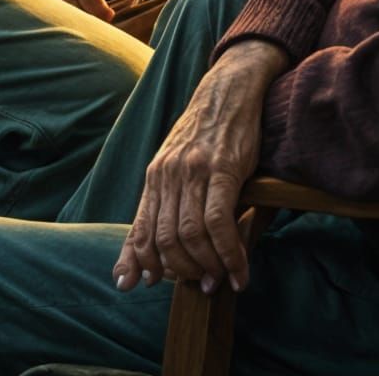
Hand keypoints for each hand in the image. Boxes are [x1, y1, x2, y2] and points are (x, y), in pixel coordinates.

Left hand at [113, 41, 285, 295]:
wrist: (226, 93)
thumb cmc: (204, 136)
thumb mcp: (177, 166)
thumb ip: (165, 204)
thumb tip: (153, 246)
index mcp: (154, 177)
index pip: (139, 228)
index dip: (140, 262)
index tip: (146, 285)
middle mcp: (167, 175)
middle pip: (164, 239)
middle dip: (182, 271)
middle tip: (202, 285)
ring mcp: (193, 172)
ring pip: (190, 235)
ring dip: (208, 267)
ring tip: (221, 280)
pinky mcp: (221, 170)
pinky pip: (219, 223)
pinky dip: (230, 254)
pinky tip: (239, 270)